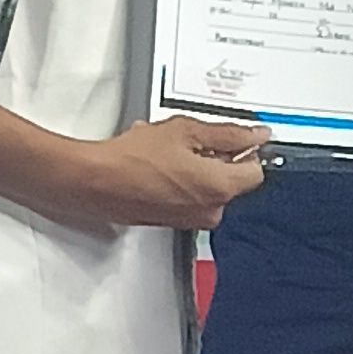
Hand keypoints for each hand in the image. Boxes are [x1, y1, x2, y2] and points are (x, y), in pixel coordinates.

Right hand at [73, 114, 270, 233]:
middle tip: (192, 140)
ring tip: (171, 150)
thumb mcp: (186, 132)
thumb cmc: (133, 160)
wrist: (97, 182)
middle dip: (219, 158)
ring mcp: (190, 220)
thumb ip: (228, 133)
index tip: (234, 137)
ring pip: (209, 189)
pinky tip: (161, 165)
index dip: (245, 149)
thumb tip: (255, 135)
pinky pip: (190, 198)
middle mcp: (210, 211)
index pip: (256, 171)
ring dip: (199, 168)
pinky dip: (183, 181)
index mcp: (220, 189)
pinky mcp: (173, 221)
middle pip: (232, 181)